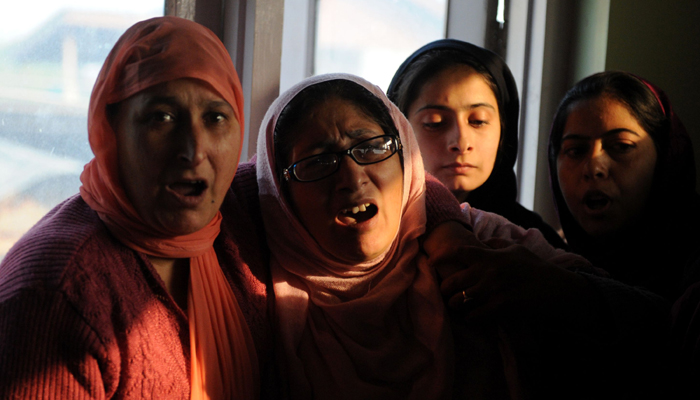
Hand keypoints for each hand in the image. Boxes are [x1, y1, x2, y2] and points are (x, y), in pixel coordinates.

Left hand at [424, 222, 591, 320]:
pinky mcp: (500, 307)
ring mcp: (493, 290)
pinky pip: (474, 316)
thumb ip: (495, 243)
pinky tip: (473, 317)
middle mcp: (487, 272)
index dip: (441, 256)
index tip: (431, 262)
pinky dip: (470, 318)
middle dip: (446, 288)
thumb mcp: (515, 248)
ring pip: (460, 301)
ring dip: (456, 305)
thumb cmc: (534, 267)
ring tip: (457, 306)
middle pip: (452, 281)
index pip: (458, 252)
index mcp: (489, 256)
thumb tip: (479, 241)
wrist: (554, 287)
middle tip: (447, 292)